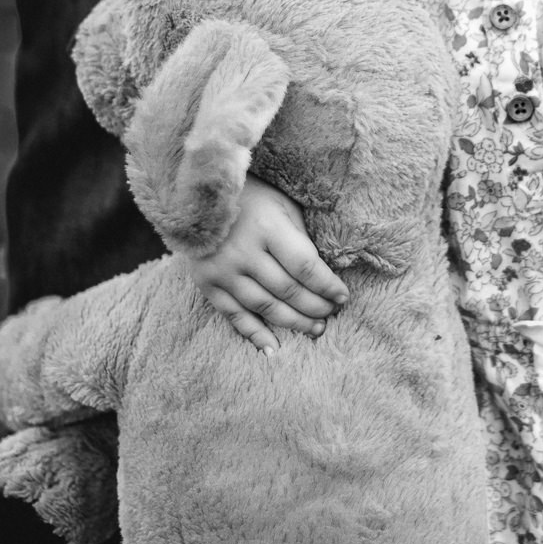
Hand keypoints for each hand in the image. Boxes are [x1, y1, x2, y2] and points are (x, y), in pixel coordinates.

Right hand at [185, 177, 347, 352]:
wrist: (199, 195)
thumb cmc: (253, 199)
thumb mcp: (283, 207)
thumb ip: (301, 239)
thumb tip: (323, 278)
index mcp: (267, 227)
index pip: (304, 266)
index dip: (327, 285)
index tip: (343, 297)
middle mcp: (243, 252)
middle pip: (287, 290)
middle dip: (315, 307)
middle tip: (331, 314)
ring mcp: (223, 270)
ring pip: (264, 307)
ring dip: (293, 322)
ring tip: (315, 330)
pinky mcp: (207, 284)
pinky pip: (234, 316)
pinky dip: (255, 334)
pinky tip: (274, 348)